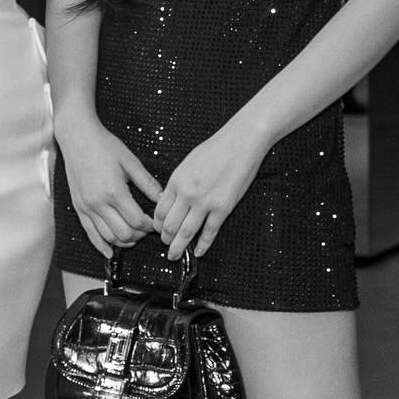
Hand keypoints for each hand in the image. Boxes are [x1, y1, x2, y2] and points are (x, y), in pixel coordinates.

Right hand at [56, 112, 160, 259]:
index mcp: (114, 192)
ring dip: (123, 242)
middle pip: (124, 234)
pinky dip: (101, 246)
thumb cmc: (104, 146)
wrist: (78, 138)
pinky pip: (90, 234)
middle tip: (147, 230)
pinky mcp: (79, 208)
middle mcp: (99, 203)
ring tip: (134, 237)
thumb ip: (147, 183)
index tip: (156, 223)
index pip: (137, 221)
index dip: (150, 226)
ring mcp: (87, 207)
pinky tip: (110, 252)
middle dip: (139, 236)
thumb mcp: (131, 162)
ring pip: (108, 237)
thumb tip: (163, 199)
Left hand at [153, 119, 267, 260]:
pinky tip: (199, 252)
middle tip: (165, 245)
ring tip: (174, 255)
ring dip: (178, 248)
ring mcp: (205, 203)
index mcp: (176, 181)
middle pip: (169, 225)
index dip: (157, 225)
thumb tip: (169, 200)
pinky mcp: (223, 208)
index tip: (158, 230)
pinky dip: (203, 245)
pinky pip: (209, 232)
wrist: (240, 142)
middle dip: (165, 239)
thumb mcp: (188, 163)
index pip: (159, 211)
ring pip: (186, 233)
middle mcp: (187, 194)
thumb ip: (178, 183)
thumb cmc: (215, 149)